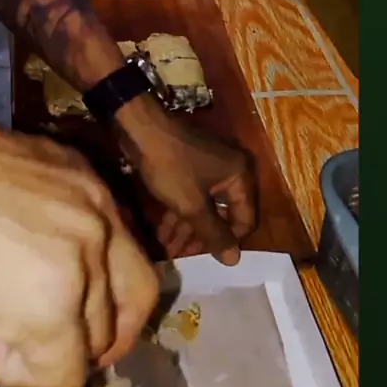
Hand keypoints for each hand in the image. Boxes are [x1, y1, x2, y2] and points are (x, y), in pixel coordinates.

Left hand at [0, 124, 158, 386]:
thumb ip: (0, 347)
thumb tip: (14, 348)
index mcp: (49, 300)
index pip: (69, 371)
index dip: (34, 376)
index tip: (2, 354)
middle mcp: (89, 255)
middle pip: (109, 332)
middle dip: (80, 349)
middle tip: (57, 347)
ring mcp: (96, 210)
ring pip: (138, 283)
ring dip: (116, 311)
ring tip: (90, 316)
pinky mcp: (90, 178)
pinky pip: (119, 232)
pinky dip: (106, 258)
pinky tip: (81, 260)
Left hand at [116, 100, 256, 263]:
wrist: (140, 126)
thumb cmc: (170, 166)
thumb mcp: (192, 205)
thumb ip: (214, 234)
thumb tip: (235, 260)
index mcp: (241, 176)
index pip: (246, 220)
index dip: (228, 242)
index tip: (208, 259)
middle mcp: (233, 170)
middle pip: (224, 215)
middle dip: (203, 238)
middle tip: (185, 257)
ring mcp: (212, 167)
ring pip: (205, 206)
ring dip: (188, 229)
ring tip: (170, 250)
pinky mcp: (192, 165)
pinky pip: (193, 195)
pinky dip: (181, 213)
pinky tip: (164, 234)